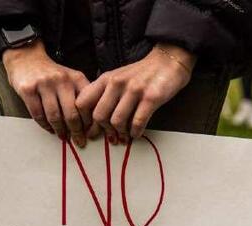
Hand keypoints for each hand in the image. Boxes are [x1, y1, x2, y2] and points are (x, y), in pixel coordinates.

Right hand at [1, 41, 91, 146]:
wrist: (26, 58)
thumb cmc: (53, 75)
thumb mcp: (72, 79)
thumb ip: (82, 95)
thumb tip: (94, 123)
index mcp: (76, 78)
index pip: (87, 105)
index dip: (90, 123)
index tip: (91, 133)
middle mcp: (61, 80)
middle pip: (72, 114)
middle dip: (76, 131)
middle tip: (79, 141)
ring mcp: (44, 84)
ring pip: (55, 116)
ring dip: (60, 130)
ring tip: (64, 137)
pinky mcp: (28, 89)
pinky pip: (38, 114)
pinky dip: (45, 125)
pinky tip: (50, 129)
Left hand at [76, 44, 195, 142]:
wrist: (167, 63)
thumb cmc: (141, 75)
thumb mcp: (117, 79)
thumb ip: (104, 95)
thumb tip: (94, 122)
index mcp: (105, 79)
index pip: (83, 102)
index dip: (84, 120)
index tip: (92, 130)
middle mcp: (116, 83)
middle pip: (99, 116)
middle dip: (105, 131)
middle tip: (112, 137)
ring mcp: (134, 90)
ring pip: (117, 121)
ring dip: (121, 134)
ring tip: (125, 137)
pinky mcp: (151, 98)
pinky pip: (138, 122)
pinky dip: (136, 132)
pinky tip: (136, 134)